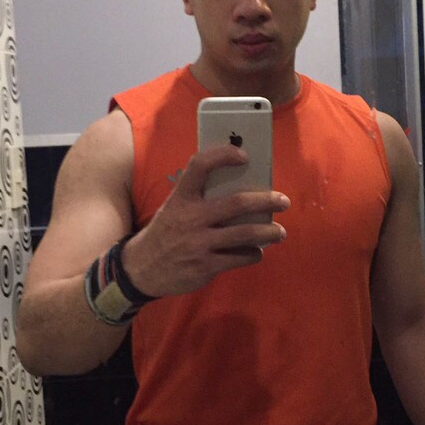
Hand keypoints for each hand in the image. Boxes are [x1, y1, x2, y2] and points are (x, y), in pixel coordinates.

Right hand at [121, 144, 289, 297]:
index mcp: (181, 198)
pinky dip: (253, 254)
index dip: (223, 155)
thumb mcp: (174, 208)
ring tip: (280, 232)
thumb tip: (243, 187)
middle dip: (265, 201)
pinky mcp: (205, 266)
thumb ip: (200, 198)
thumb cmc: (167, 232)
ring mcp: (198, 243)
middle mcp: (190, 218)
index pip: (200, 166)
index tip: (244, 156)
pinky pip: (239, 258)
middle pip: (236, 203)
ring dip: (268, 232)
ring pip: (245, 234)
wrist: (141, 269)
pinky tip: (256, 252)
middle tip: (283, 201)